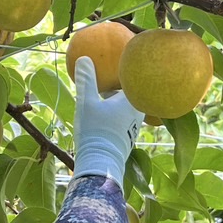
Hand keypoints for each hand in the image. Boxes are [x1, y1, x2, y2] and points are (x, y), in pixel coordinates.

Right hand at [73, 56, 142, 183]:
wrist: (101, 164)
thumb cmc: (95, 130)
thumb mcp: (86, 102)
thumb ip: (86, 80)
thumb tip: (84, 58)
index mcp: (132, 100)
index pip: (129, 80)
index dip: (121, 72)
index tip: (114, 62)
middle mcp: (138, 112)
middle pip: (128, 94)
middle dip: (117, 87)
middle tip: (106, 78)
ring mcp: (134, 126)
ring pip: (125, 108)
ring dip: (115, 102)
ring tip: (103, 97)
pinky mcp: (128, 138)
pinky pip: (122, 119)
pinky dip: (115, 114)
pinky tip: (103, 116)